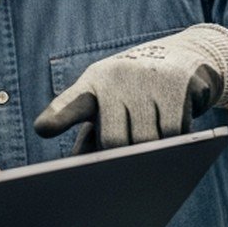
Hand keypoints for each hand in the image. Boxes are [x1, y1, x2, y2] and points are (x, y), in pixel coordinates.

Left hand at [33, 24, 227, 148]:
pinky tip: (174, 126)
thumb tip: (82, 172)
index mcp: (93, 84)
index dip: (58, 116)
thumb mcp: (108, 106)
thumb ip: (91, 138)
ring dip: (151, 151)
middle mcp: (116, 77)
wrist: (184, 55)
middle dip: (121, 155)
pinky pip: (174, 133)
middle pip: (113, 141)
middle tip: (129, 153)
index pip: (71, 104)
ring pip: (147, 142)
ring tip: (154, 136)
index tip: (43, 129)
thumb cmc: (134, 91)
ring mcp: (148, 78)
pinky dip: (174, 140)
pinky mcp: (177, 83)